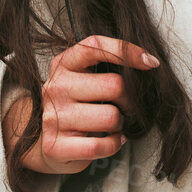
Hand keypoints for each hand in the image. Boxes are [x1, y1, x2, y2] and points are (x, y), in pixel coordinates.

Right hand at [10, 35, 159, 176]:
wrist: (42, 140)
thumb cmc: (74, 105)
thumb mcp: (82, 78)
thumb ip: (106, 66)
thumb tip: (149, 62)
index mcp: (63, 64)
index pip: (95, 46)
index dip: (127, 51)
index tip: (150, 63)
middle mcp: (55, 87)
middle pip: (115, 85)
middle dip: (128, 100)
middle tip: (124, 107)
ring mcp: (53, 117)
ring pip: (112, 117)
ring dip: (120, 124)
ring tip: (110, 124)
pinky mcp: (56, 146)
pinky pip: (103, 145)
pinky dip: (114, 144)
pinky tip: (109, 139)